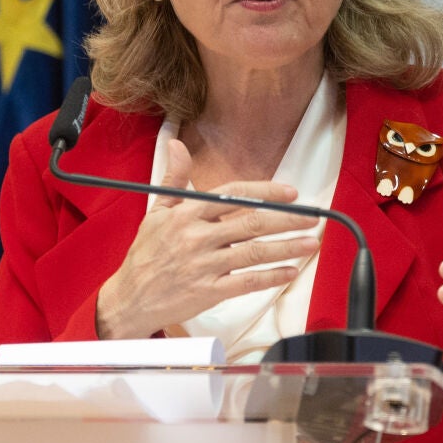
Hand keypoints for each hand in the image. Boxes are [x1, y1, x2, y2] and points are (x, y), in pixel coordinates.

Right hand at [96, 139, 321, 339]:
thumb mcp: (156, 211)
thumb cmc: (145, 254)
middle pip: (251, 223)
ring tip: (310, 243)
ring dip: (287, 247)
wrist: (130, 298)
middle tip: (312, 217)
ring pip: (254, 253)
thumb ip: (174, 179)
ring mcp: (204, 265)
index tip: (290, 193)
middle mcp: (197, 237)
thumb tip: (177, 145)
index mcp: (187, 214)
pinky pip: (246, 282)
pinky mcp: (208, 292)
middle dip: (287, 219)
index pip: (233, 195)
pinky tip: (289, 272)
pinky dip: (270, 277)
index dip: (265, 192)